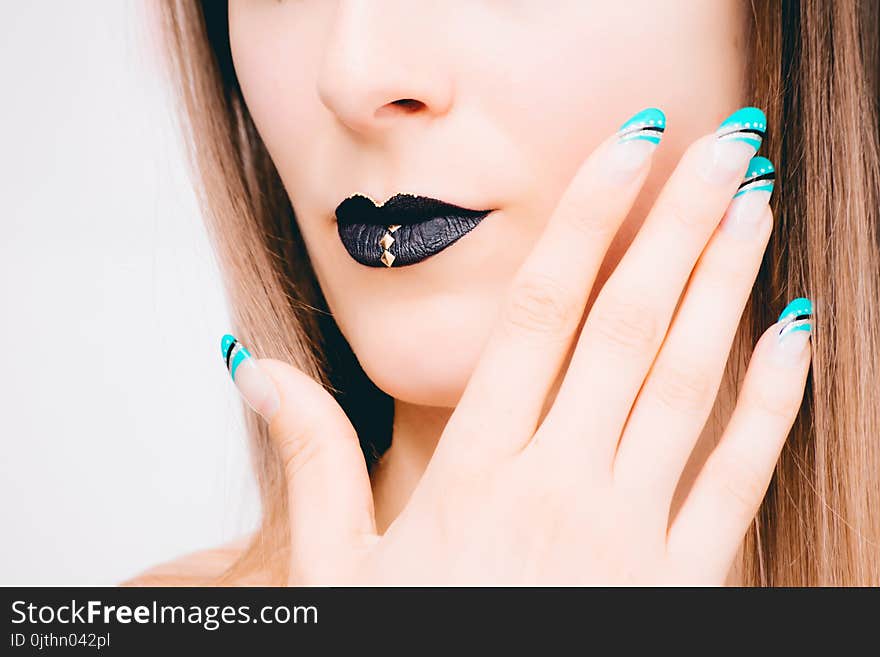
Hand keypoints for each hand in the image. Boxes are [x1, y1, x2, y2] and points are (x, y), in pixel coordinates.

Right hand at [224, 107, 811, 584]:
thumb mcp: (339, 570)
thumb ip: (311, 460)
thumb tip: (255, 367)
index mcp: (473, 474)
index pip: (538, 313)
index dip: (585, 220)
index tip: (625, 149)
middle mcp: (555, 489)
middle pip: (625, 328)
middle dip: (678, 225)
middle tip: (722, 144)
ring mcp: (626, 537)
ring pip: (686, 386)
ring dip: (725, 288)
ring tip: (754, 208)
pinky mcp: (680, 584)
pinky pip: (737, 479)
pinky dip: (771, 403)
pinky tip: (793, 333)